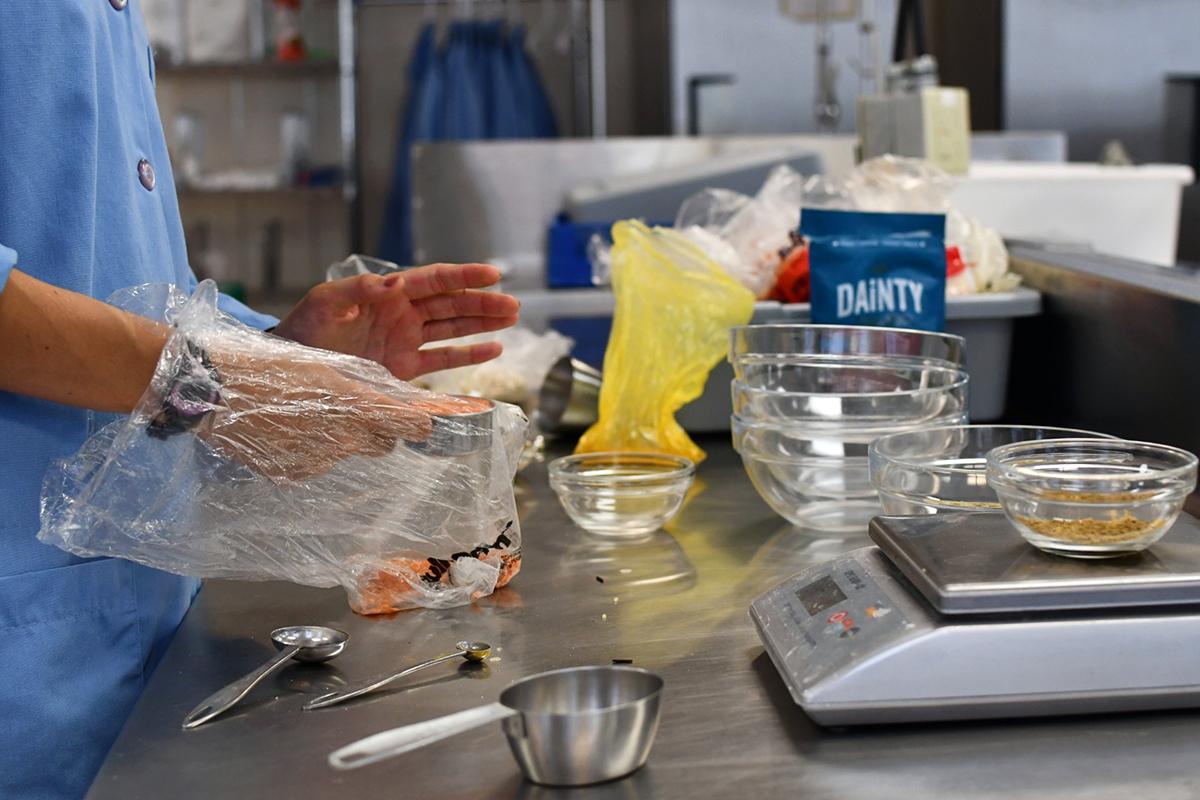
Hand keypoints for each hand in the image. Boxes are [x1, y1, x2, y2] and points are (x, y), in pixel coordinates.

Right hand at [201, 353, 434, 482]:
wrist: (211, 390)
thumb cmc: (267, 365)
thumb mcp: (321, 364)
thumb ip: (360, 386)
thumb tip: (387, 401)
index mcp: (353, 404)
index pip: (408, 424)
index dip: (417, 423)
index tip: (421, 421)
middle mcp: (341, 439)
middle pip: (382, 444)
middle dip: (377, 431)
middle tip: (354, 412)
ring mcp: (316, 461)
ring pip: (345, 453)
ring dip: (337, 439)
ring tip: (305, 416)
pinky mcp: (292, 475)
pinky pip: (313, 464)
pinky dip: (307, 451)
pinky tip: (284, 432)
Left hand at [272, 263, 519, 380]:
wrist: (292, 362)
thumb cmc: (305, 326)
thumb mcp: (325, 302)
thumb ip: (357, 290)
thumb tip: (392, 282)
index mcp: (388, 293)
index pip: (434, 279)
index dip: (464, 275)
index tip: (493, 273)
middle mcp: (403, 313)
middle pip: (452, 303)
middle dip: (483, 302)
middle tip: (513, 304)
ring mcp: (406, 339)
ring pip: (453, 328)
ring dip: (483, 323)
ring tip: (512, 318)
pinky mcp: (404, 367)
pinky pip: (442, 359)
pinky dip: (468, 355)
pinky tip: (494, 349)